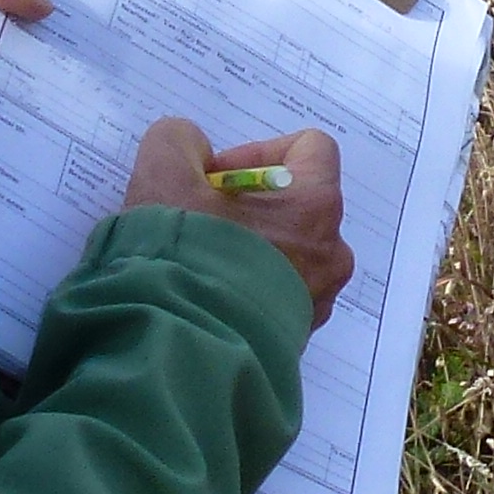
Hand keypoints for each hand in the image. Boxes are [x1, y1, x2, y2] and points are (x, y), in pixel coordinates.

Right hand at [125, 118, 353, 327]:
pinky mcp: (294, 338)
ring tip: (198, 261)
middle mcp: (330, 253)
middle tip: (199, 219)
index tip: (215, 177)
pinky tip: (205, 295)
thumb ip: (178, 142)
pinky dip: (247, 286)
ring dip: (247, 246)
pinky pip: (277, 294)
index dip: (259, 152)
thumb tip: (192, 148)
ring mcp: (316, 300)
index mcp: (317, 207)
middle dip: (247, 204)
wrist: (175, 350)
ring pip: (287, 252)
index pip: (312, 148)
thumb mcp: (162, 177)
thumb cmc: (182, 256)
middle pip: (298, 204)